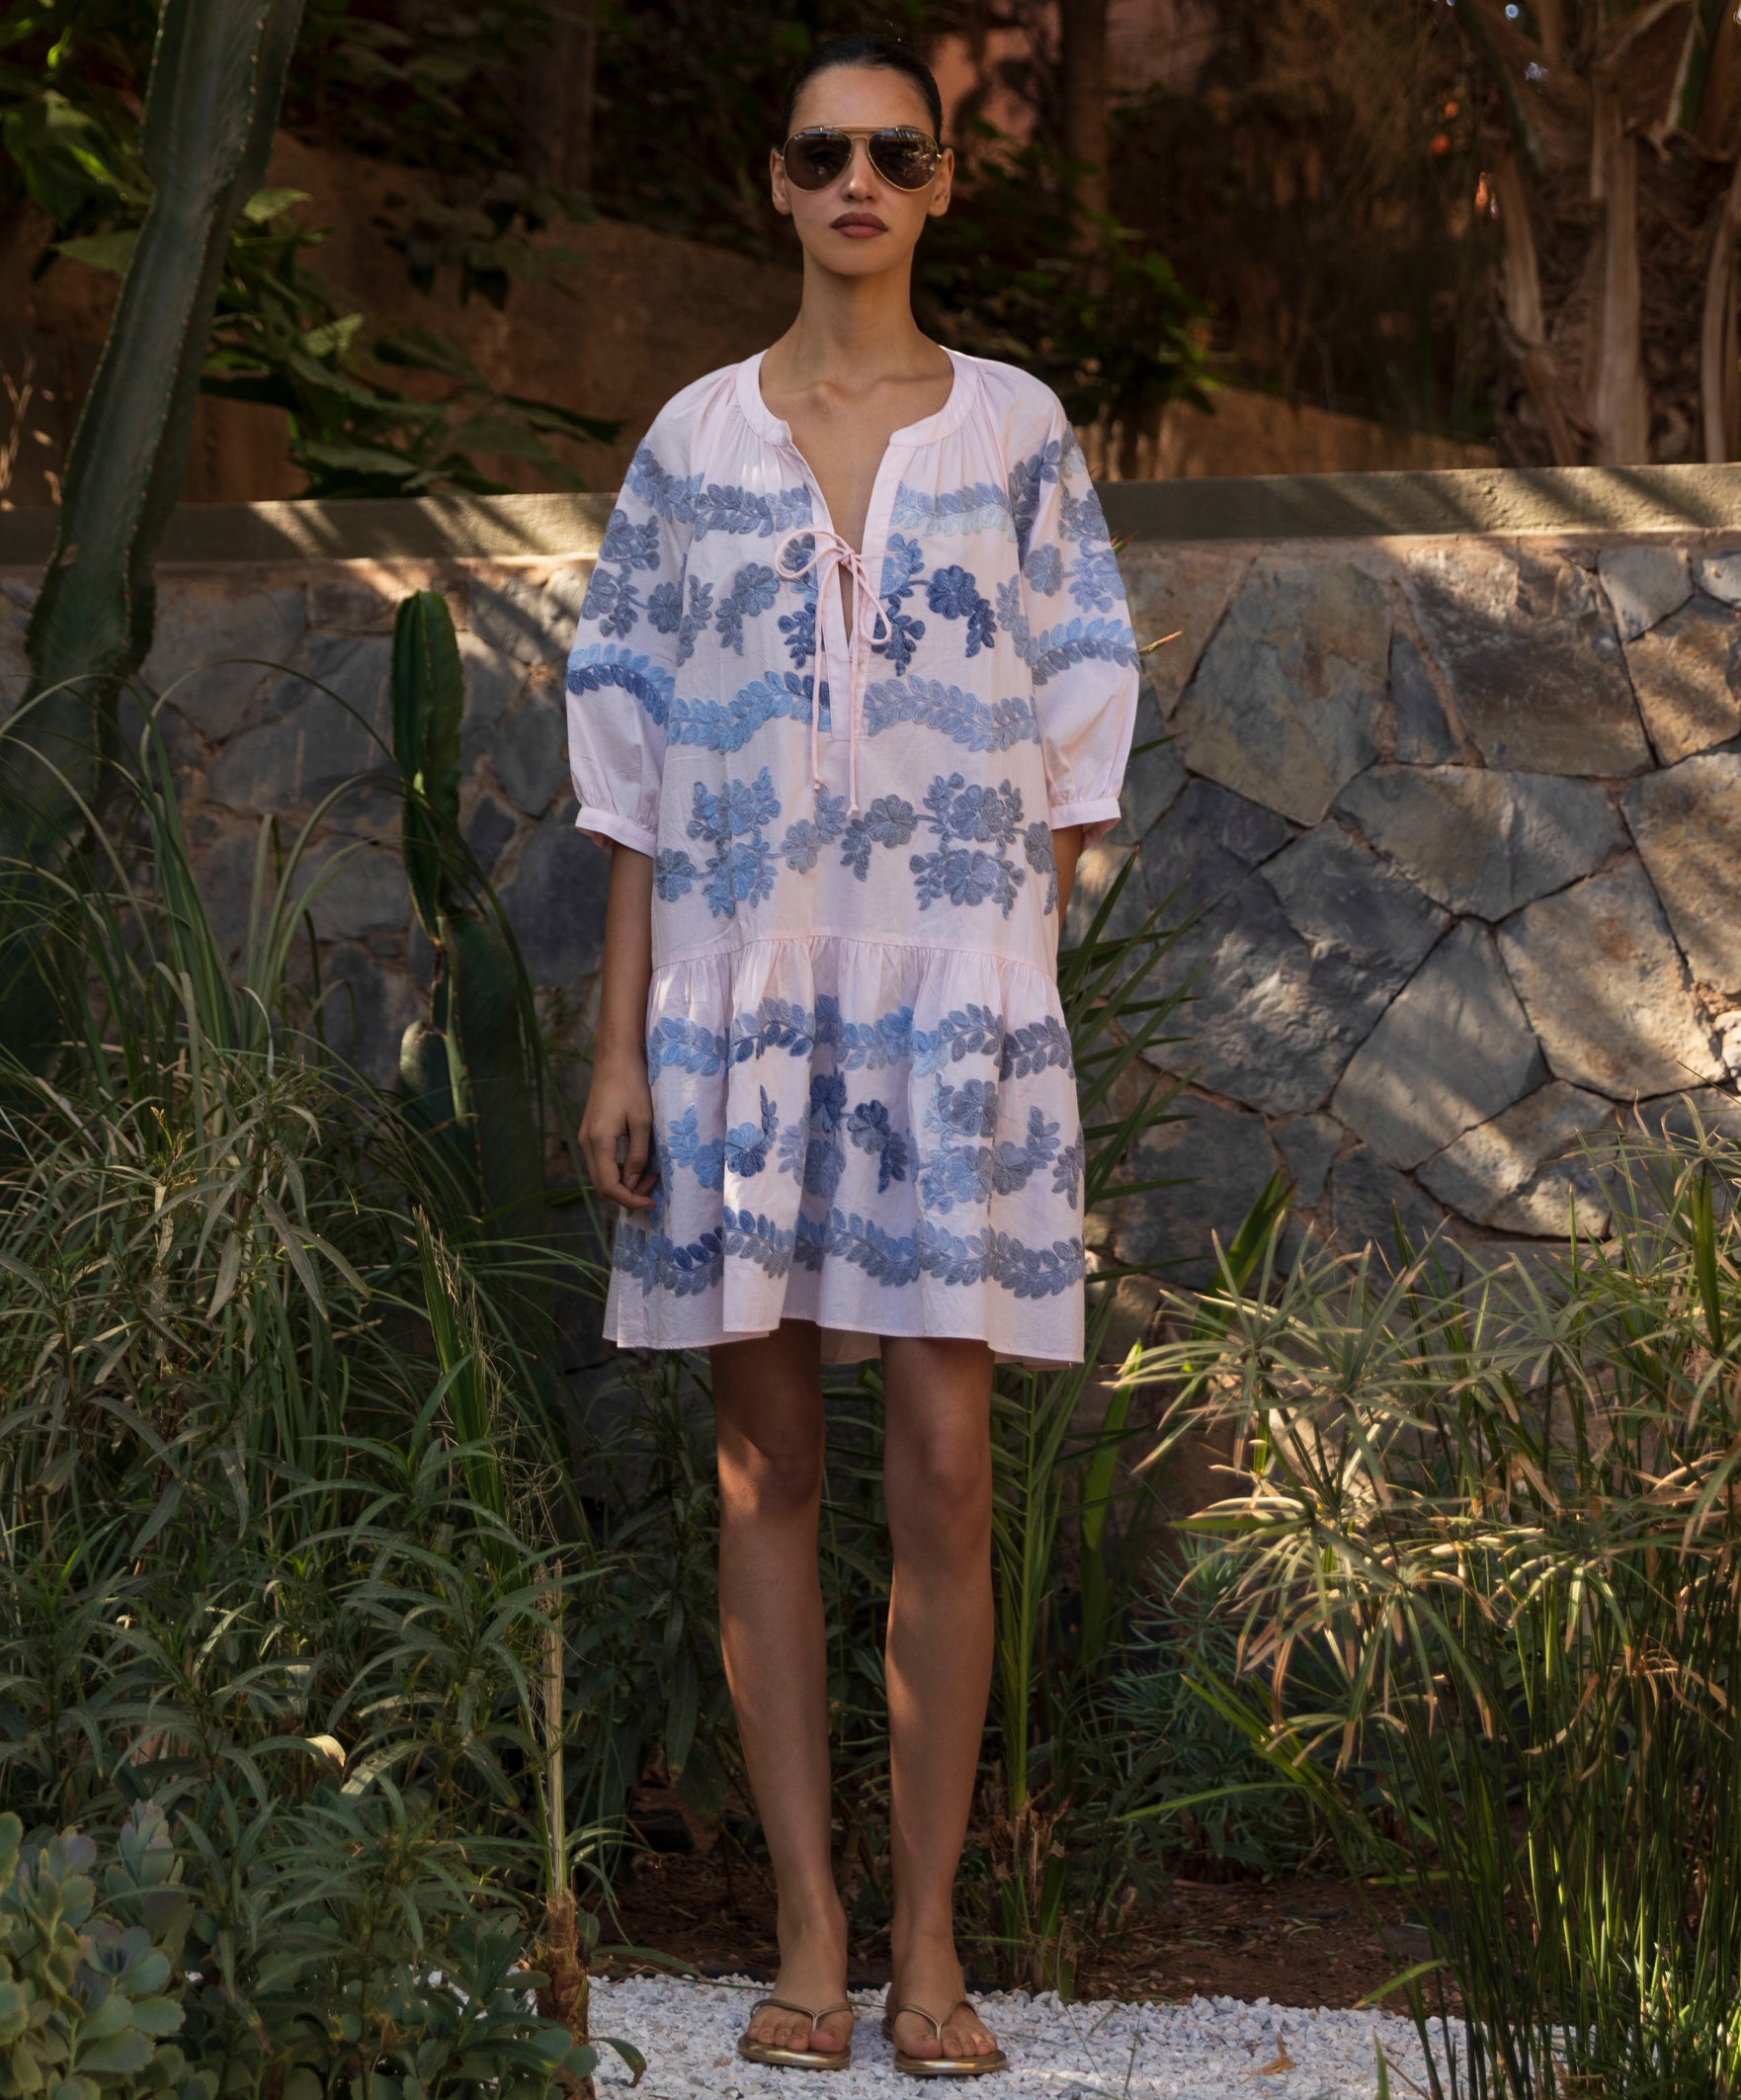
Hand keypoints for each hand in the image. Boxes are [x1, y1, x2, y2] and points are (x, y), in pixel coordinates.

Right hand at [579, 1047, 658, 1210]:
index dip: (631, 1200)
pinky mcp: (590, 1131)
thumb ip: (638, 1156)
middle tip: (654, 1185)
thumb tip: (632, 1184)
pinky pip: (600, 1162)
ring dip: (623, 1182)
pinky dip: (617, 1170)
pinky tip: (637, 1162)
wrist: (616, 1056)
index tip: (653, 1202)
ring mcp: (586, 1137)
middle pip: (601, 1186)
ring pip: (600, 1175)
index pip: (610, 1187)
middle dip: (627, 1193)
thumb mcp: (643, 1122)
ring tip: (649, 1174)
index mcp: (598, 1142)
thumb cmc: (633, 1084)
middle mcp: (586, 1143)